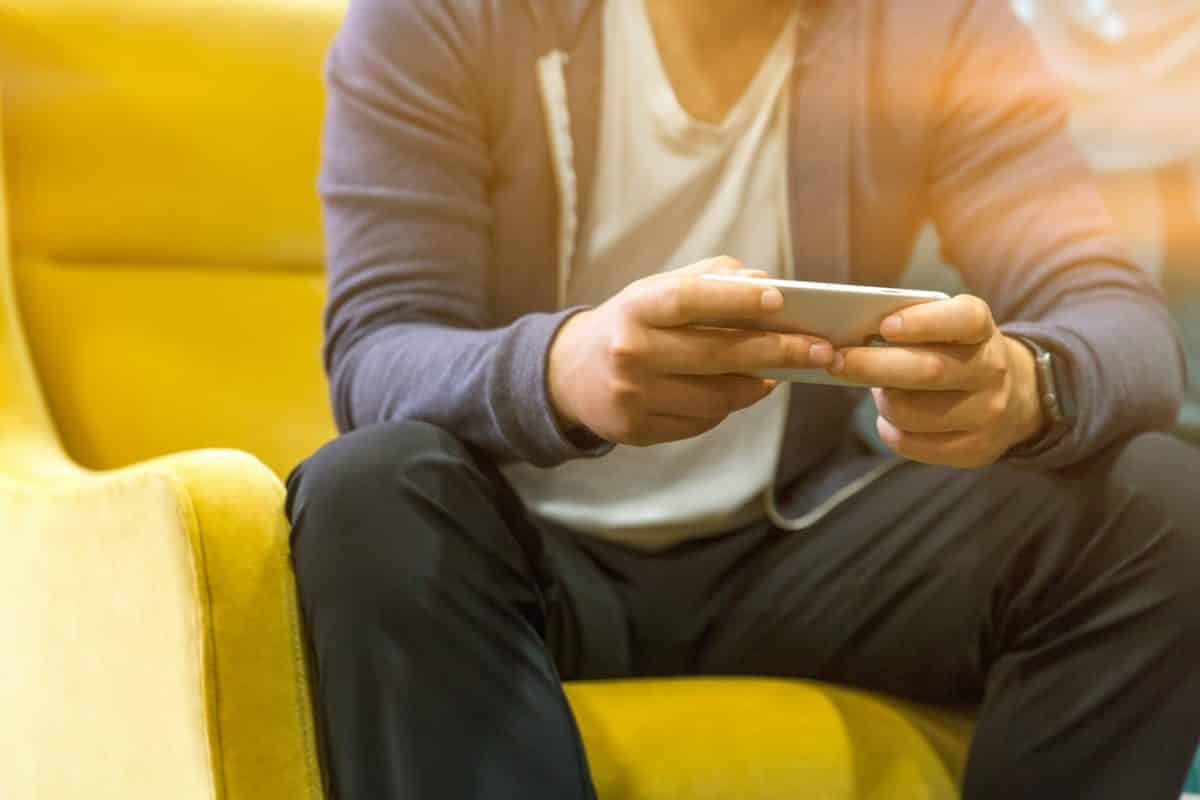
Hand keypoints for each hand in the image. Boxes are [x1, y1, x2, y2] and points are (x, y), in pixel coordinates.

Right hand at [547, 257, 834, 446]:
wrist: (570, 374)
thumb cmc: (630, 324)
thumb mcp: (655, 291)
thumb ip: (709, 280)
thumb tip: (766, 283)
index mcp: (634, 308)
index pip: (690, 300)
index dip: (737, 299)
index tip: (781, 298)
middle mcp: (630, 352)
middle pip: (716, 355)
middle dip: (776, 351)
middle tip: (819, 349)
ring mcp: (632, 396)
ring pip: (716, 397)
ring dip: (756, 386)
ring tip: (776, 373)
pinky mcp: (636, 430)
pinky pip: (701, 422)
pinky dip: (726, 407)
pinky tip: (735, 392)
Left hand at [828, 294, 1045, 467]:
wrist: (1014, 397)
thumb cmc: (956, 354)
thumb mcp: (947, 330)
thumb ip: (910, 327)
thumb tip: (851, 338)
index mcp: (982, 330)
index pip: (963, 319)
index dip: (923, 322)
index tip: (884, 326)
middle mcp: (992, 370)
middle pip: (928, 371)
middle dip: (873, 366)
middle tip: (837, 361)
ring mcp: (988, 413)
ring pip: (913, 412)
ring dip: (882, 402)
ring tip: (879, 392)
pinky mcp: (976, 449)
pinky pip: (914, 444)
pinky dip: (890, 430)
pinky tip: (890, 420)